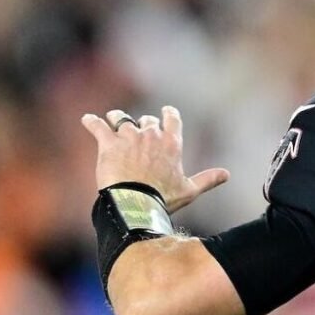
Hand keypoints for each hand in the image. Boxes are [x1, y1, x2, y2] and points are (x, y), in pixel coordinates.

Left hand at [82, 106, 229, 213]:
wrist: (136, 202)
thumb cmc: (163, 198)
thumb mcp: (189, 190)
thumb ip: (208, 179)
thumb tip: (227, 174)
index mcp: (171, 143)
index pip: (172, 118)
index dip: (168, 114)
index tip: (164, 113)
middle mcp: (151, 135)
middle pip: (146, 119)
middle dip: (141, 124)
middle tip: (136, 131)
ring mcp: (128, 137)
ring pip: (120, 118)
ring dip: (116, 119)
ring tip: (111, 121)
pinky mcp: (107, 143)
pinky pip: (96, 125)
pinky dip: (90, 121)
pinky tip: (87, 120)